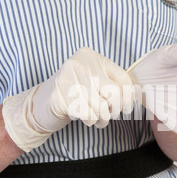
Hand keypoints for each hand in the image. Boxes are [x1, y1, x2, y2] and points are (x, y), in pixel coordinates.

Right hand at [2, 47, 133, 151]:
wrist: (41, 104)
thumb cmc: (74, 94)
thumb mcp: (93, 81)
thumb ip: (111, 83)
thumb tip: (136, 94)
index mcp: (92, 56)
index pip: (123, 77)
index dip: (129, 96)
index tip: (127, 108)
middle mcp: (81, 63)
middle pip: (114, 93)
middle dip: (115, 109)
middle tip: (109, 115)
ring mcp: (70, 78)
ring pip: (101, 106)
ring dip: (102, 119)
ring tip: (97, 119)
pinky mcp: (62, 95)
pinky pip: (88, 114)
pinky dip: (90, 120)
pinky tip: (84, 117)